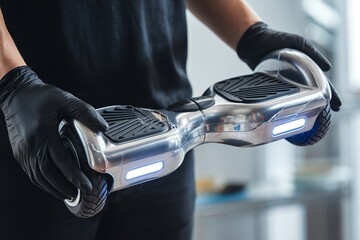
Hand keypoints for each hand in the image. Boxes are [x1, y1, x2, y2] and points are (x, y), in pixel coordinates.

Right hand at [0, 66, 108, 199]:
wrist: (16, 94)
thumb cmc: (41, 97)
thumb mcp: (66, 100)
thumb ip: (86, 113)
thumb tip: (104, 127)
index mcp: (44, 132)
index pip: (61, 160)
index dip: (75, 175)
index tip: (86, 185)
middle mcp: (31, 145)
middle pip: (48, 174)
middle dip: (65, 187)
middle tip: (80, 193)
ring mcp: (23, 151)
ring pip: (38, 177)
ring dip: (53, 188)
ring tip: (69, 194)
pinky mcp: (19, 153)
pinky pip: (31, 173)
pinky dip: (43, 182)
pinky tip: (53, 185)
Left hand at [236, 22, 340, 111]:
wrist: (253, 42)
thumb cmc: (275, 38)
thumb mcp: (297, 42)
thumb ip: (312, 53)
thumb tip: (328, 67)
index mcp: (306, 64)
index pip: (322, 81)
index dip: (331, 93)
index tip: (337, 104)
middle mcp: (297, 73)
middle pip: (313, 90)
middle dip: (324, 101)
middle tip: (332, 111)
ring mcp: (285, 79)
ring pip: (299, 94)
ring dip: (308, 104)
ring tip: (315, 114)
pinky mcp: (273, 83)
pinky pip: (284, 94)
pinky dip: (289, 102)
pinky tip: (292, 110)